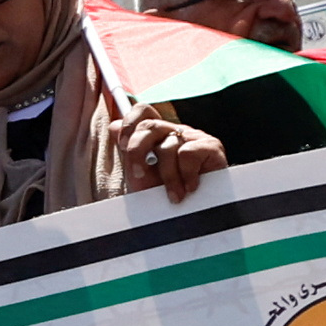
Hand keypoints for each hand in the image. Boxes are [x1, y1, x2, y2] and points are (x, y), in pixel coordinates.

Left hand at [108, 111, 228, 200]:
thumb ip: (129, 153)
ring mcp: (194, 137)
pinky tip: (190, 188)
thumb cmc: (168, 195)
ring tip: (174, 197)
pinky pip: (188, 153)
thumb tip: (113, 125)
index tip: (122, 146)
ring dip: (167, 176)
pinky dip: (186, 175)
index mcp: (158, 135)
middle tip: (139, 177)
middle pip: (149, 125)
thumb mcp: (143, 177)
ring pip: (168, 146)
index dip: (129, 123)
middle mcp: (175, 132)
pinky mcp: (211, 147)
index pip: (143, 112)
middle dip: (137, 152)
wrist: (199, 214)